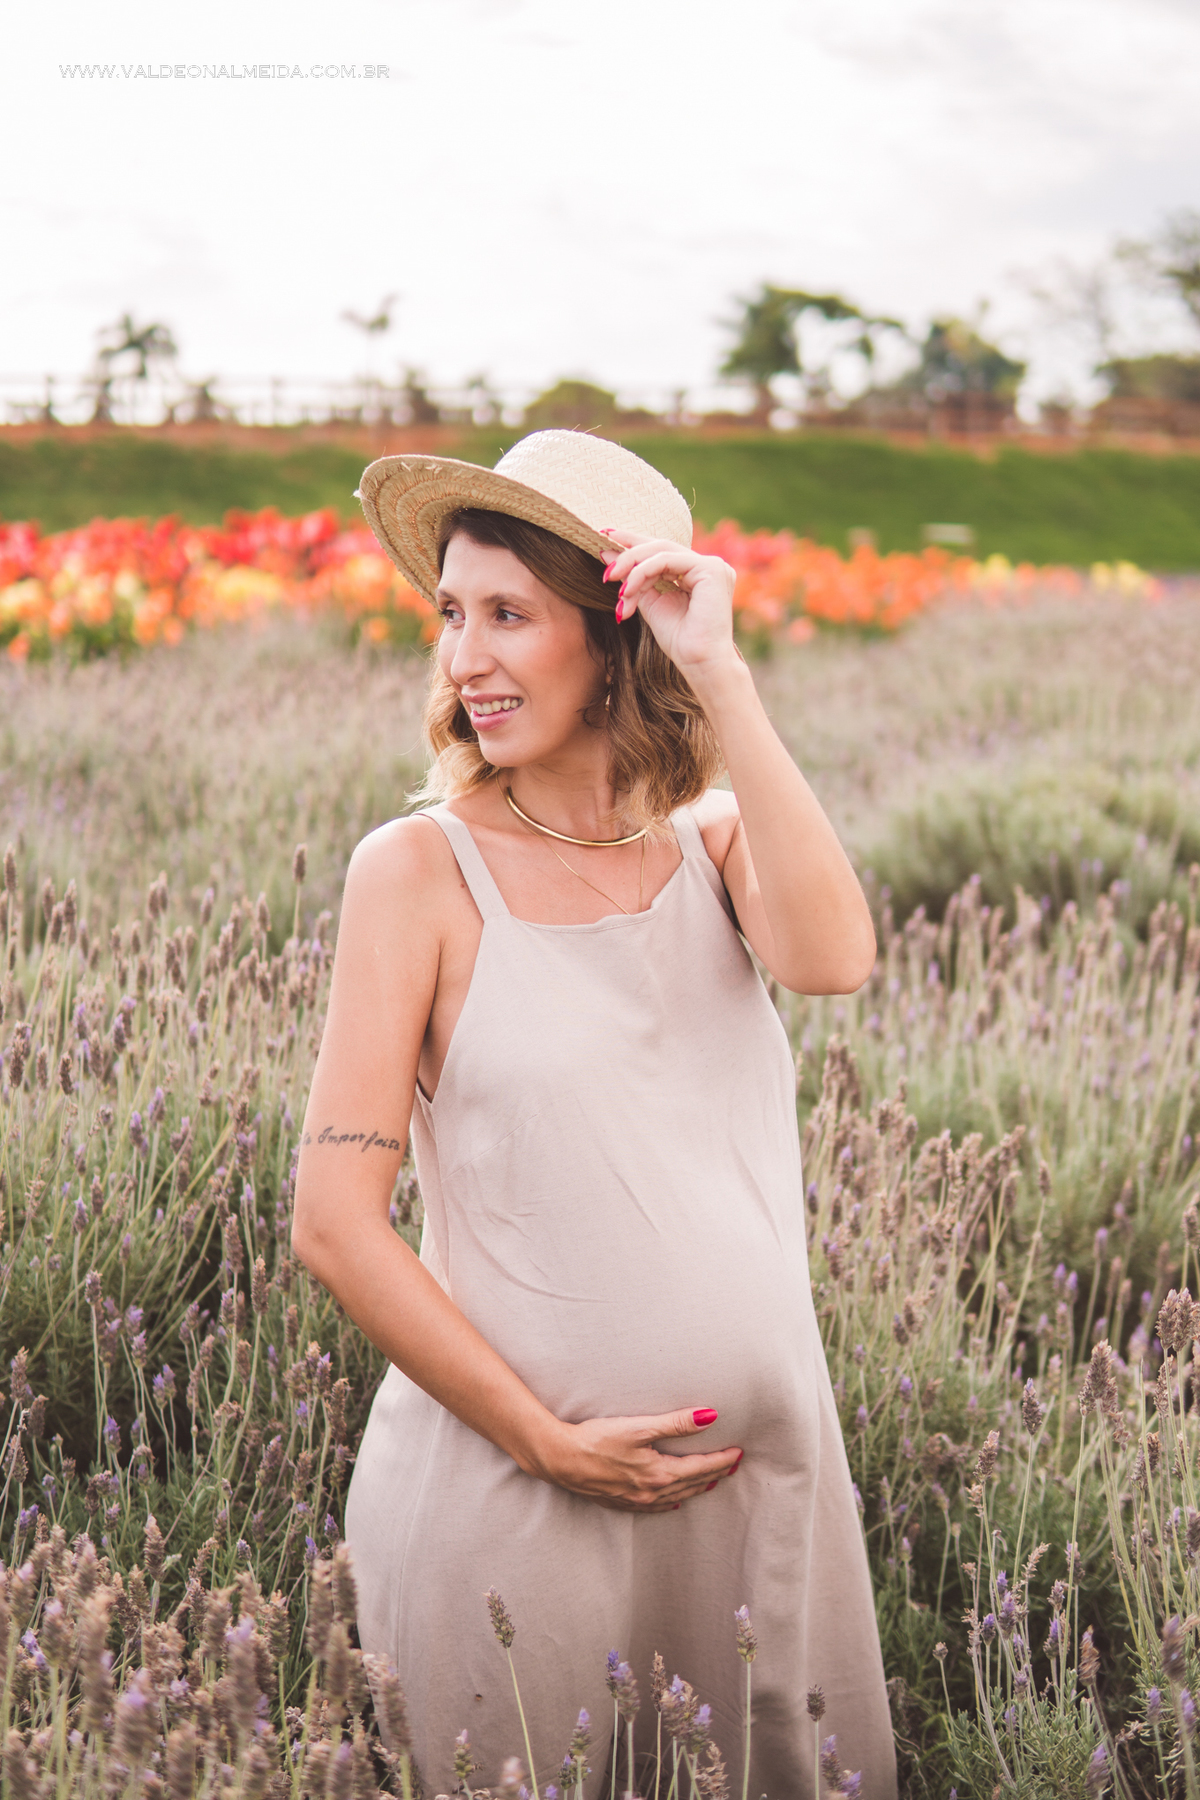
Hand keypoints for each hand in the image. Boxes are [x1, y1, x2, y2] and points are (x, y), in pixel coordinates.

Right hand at [535, 1407, 742, 1512]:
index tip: (739, 1454)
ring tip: (710, 1481)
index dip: (722, 1460)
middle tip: (732, 1466)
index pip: (701, 1467)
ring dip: (695, 1488)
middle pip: (691, 1484)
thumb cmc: (596, 1439)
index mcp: (659, 1474)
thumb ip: (676, 1423)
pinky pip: (654, 1507)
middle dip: (714, 1474)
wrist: (560, 1459)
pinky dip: (670, 1502)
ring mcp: (635, 1500)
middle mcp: (651, 1492)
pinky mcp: (619, 1501)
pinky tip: (673, 1502)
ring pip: (675, 1496)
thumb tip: (710, 1417)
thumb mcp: (639, 1427)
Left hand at [600, 529, 737, 685]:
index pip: (662, 552)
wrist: (700, 663)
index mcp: (697, 574)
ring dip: (631, 565)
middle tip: (602, 555)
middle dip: (628, 551)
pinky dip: (643, 572)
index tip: (605, 539)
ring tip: (610, 578)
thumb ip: (635, 580)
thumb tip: (607, 555)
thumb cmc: (680, 642)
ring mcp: (712, 566)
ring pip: (661, 551)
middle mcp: (707, 566)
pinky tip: (628, 588)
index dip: (634, 543)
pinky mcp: (710, 569)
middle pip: (660, 547)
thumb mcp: (650, 604)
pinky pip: (667, 561)